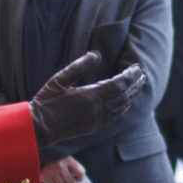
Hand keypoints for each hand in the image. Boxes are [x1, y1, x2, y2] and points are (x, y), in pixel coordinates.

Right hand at [29, 51, 145, 147]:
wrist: (40, 128)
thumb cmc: (47, 101)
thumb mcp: (59, 79)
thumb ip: (79, 66)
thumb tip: (97, 54)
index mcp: (91, 96)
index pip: (118, 84)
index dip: (130, 75)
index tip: (137, 67)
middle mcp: (98, 109)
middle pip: (124, 95)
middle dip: (135, 84)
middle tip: (142, 75)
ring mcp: (97, 120)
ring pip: (121, 107)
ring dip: (132, 96)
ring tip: (138, 86)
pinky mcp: (94, 127)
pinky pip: (115, 116)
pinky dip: (123, 108)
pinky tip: (125, 103)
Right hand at [42, 156, 85, 182]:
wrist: (41, 158)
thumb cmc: (56, 160)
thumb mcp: (66, 160)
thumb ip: (72, 168)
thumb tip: (77, 182)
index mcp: (68, 160)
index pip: (80, 172)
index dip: (81, 178)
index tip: (78, 180)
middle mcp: (60, 166)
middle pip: (71, 182)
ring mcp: (53, 172)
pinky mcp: (46, 177)